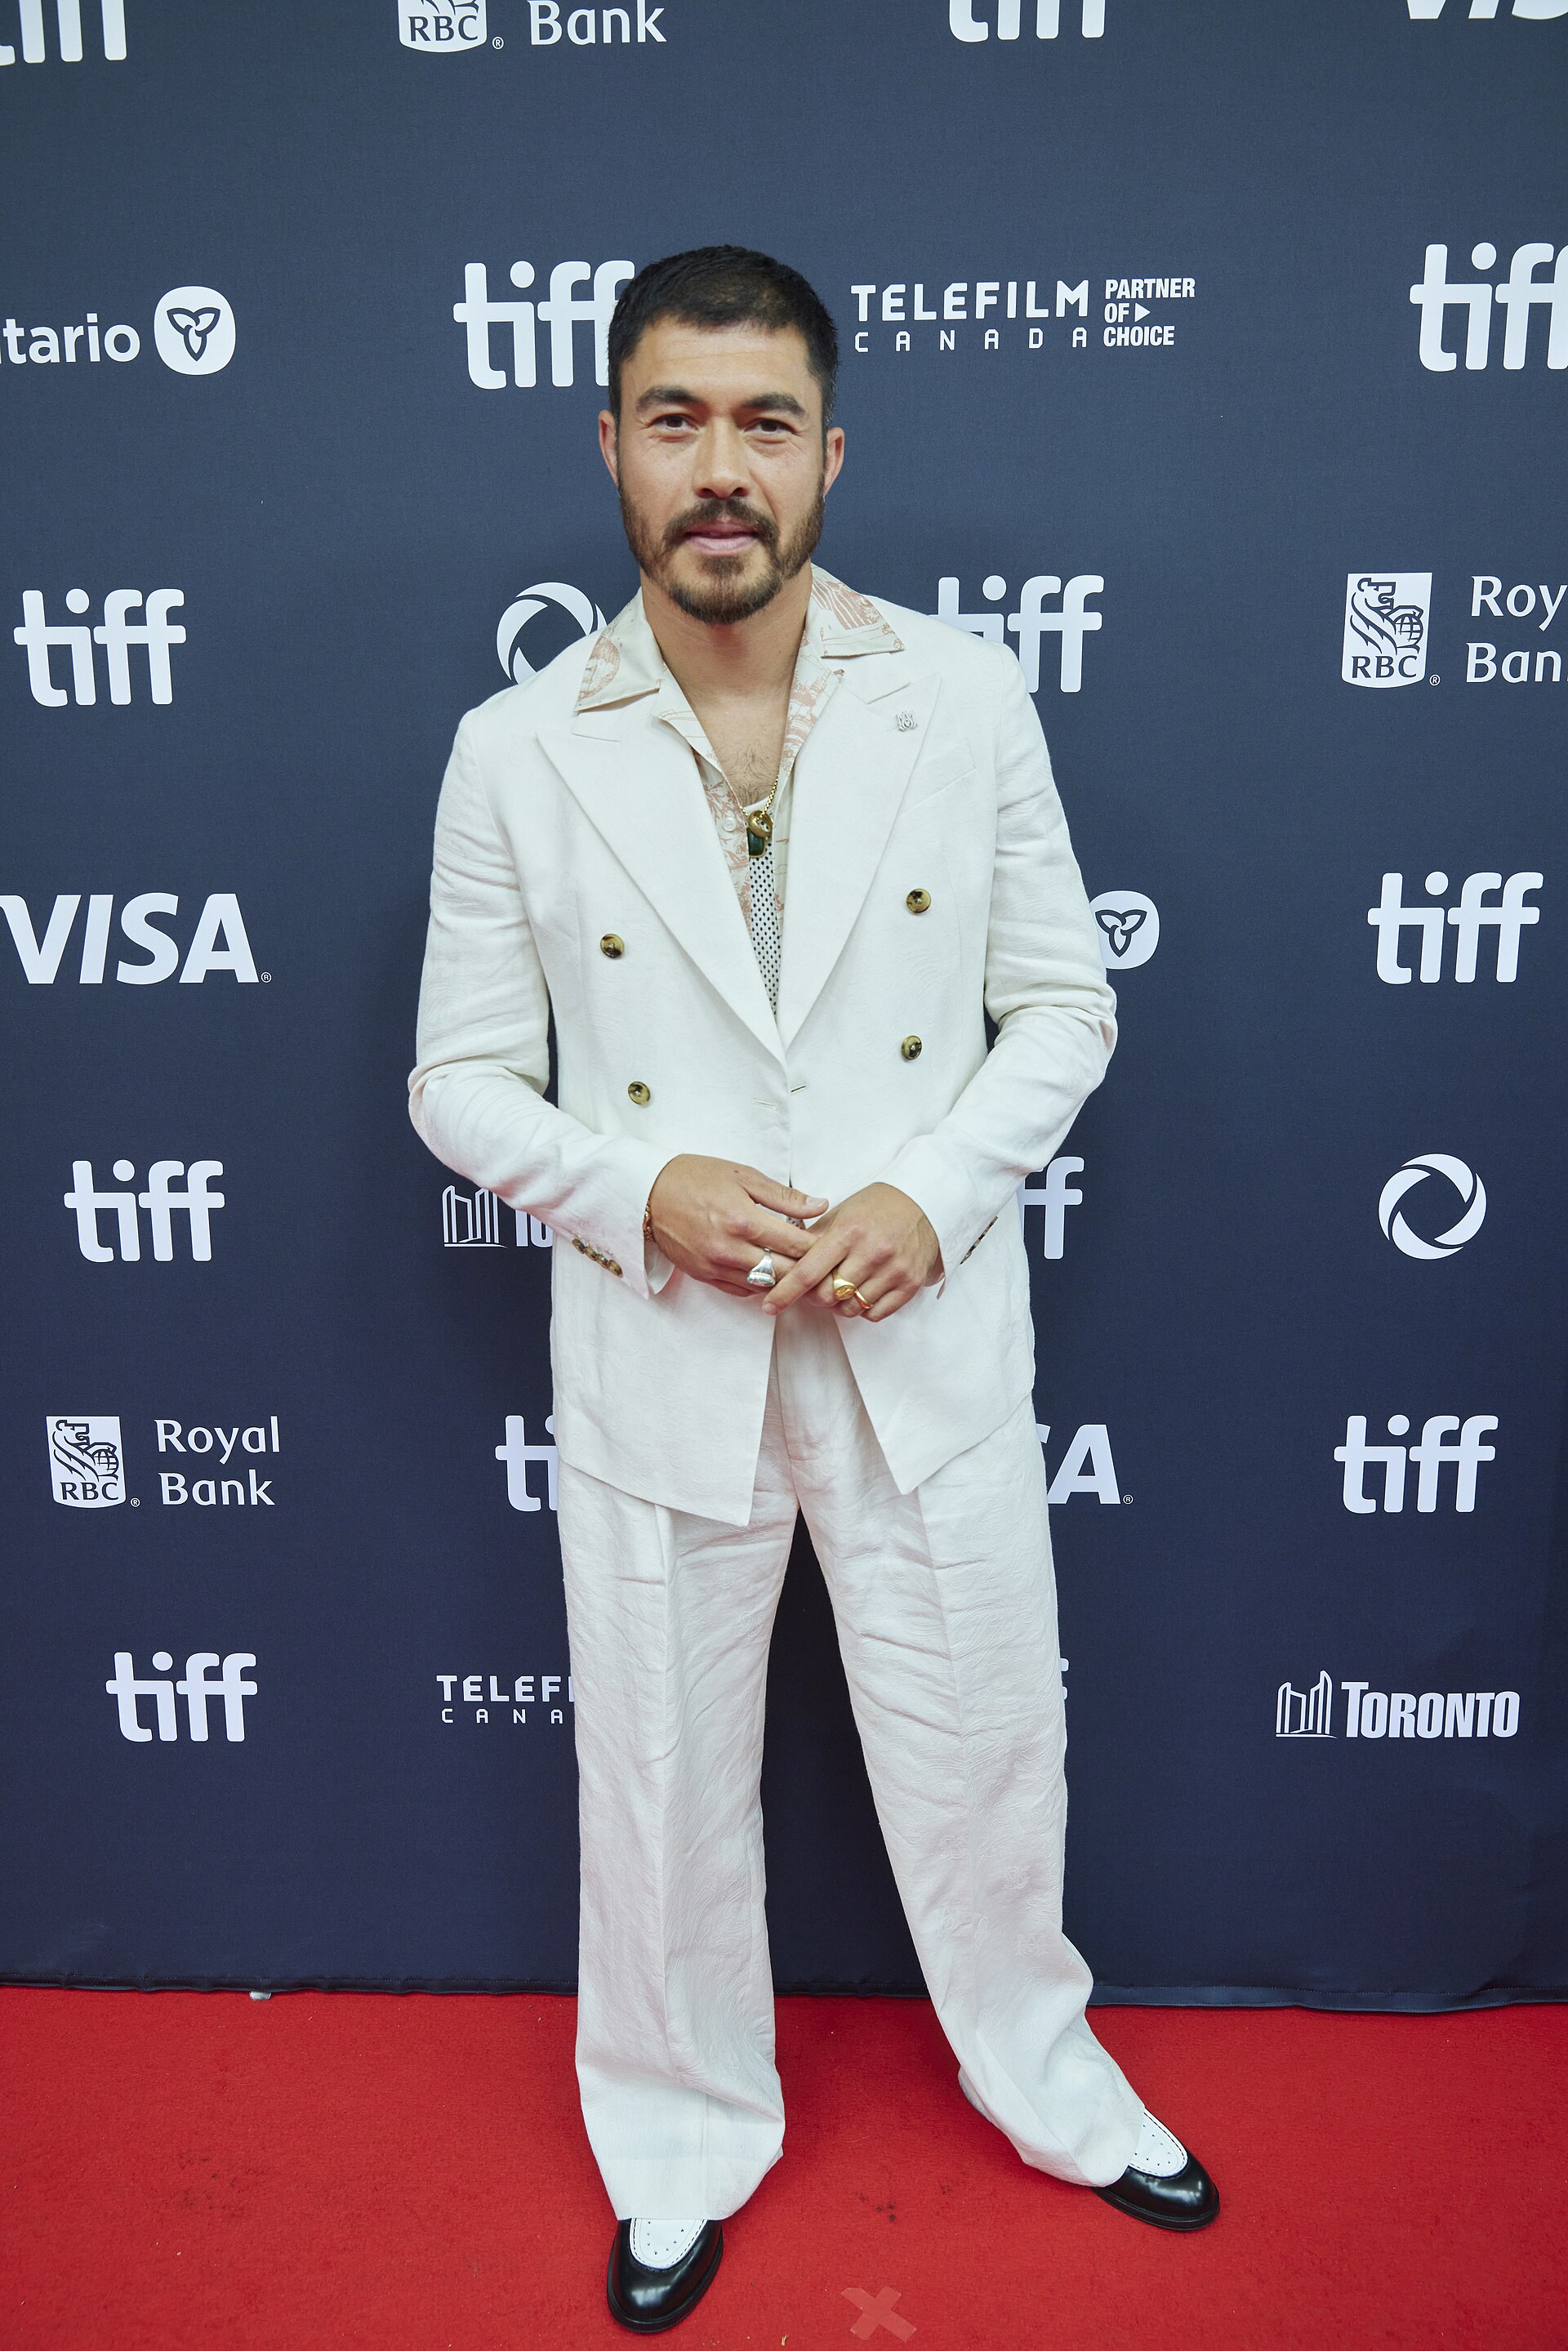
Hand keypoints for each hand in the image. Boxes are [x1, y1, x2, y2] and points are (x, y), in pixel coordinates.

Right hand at [646, 1156, 826, 1298]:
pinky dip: (760, 1284)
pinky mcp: (703, 1276)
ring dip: (785, 1279)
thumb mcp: (744, 1176)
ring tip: (799, 1268)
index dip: (819, 1246)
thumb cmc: (697, 1177)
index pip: (796, 1244)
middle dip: (807, 1268)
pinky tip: (769, 1271)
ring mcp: (715, 1266)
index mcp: (743, 1220)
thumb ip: (784, 1196)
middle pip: (784, 1272)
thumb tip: (820, 1205)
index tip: (830, 1243)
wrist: (648, 1192)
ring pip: (765, 1286)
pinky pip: (742, 1291)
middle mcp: (729, 1249)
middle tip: (822, 1262)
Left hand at [761, 1183, 942, 1322]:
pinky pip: (875, 1314)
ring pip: (851, 1309)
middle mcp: (873, 1251)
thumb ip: (813, 1241)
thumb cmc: (876, 1208)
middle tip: (816, 1286)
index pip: (809, 1271)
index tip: (769, 1306)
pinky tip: (863, 1290)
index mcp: (849, 1231)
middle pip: (828, 1296)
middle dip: (815, 1296)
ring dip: (839, 1304)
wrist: (925, 1203)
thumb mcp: (841, 1214)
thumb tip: (782, 1266)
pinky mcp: (909, 1284)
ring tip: (843, 1286)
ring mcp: (894, 1270)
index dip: (785, 1292)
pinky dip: (863, 1309)